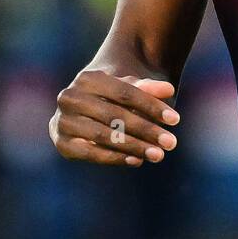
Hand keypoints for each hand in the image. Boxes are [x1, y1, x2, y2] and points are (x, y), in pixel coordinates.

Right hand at [50, 70, 179, 166]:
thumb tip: (168, 89)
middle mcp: (70, 97)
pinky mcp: (62, 143)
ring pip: (104, 135)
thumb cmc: (111, 96)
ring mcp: (63, 121)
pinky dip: (114, 157)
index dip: (152, 106)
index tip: (175, 120)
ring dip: (134, 146)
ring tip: (158, 154)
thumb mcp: (128, 88)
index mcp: (88, 78)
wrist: (82, 109)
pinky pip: (90, 153)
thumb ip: (147, 88)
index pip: (126, 93)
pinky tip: (136, 160)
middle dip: (146, 130)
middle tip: (171, 143)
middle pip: (116, 115)